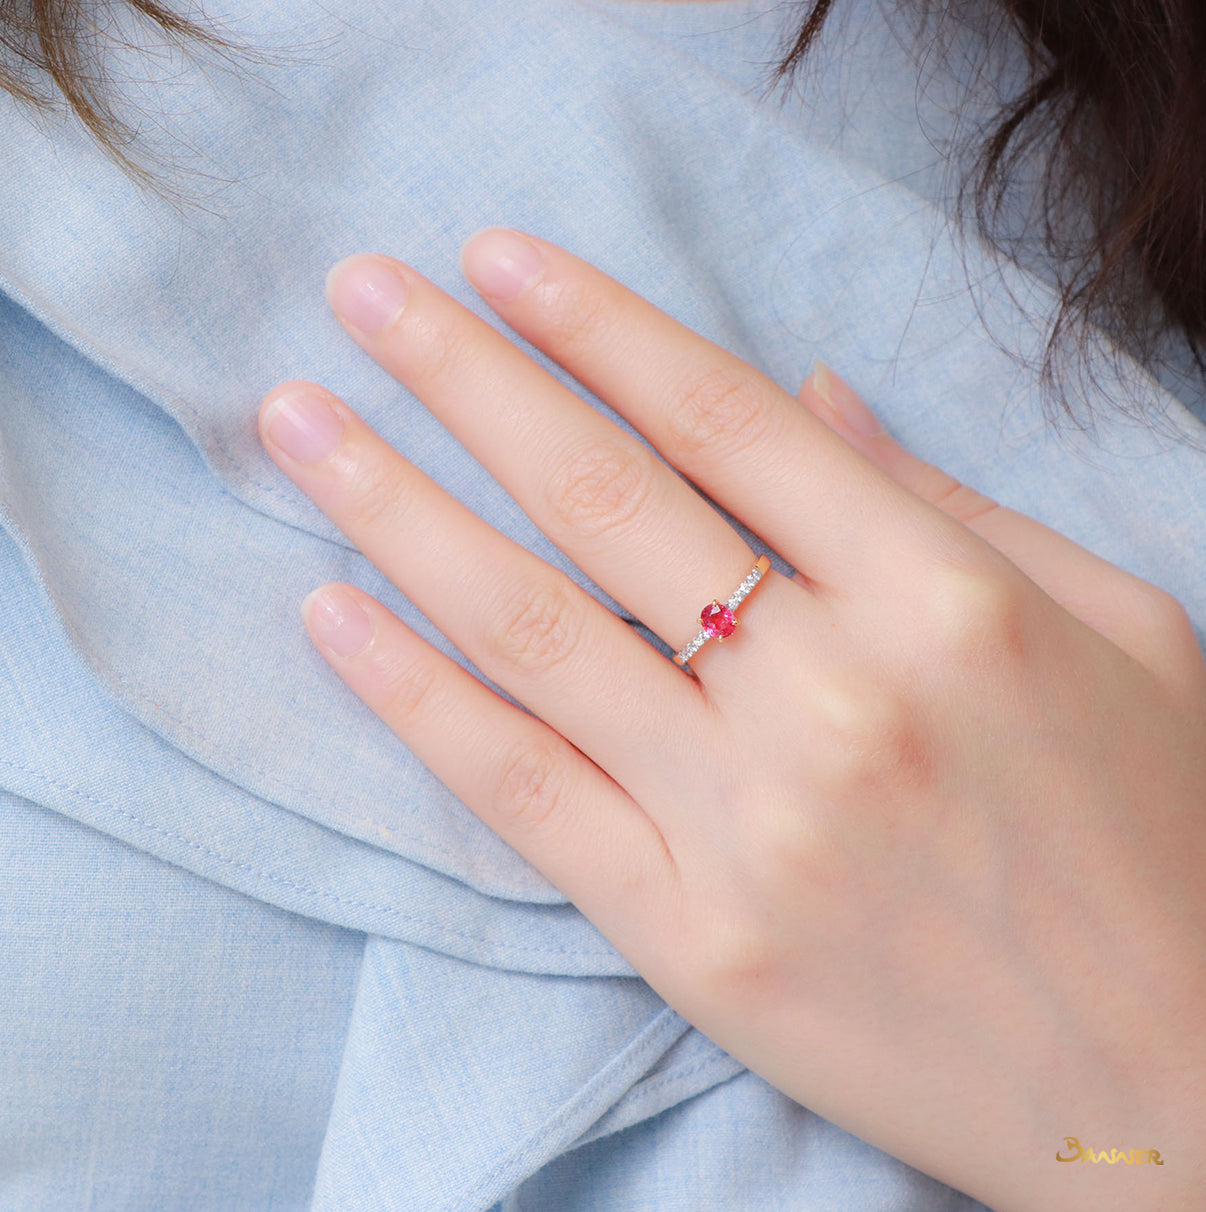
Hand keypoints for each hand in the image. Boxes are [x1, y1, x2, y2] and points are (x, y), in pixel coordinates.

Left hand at [258, 230, 1205, 1211]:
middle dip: (463, 377)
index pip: (723, 420)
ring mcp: (748, 825)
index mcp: (945, 600)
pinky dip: (415, 697)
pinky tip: (330, 614)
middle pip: (602, 497)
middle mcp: (833, 699)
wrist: (1171, 1084)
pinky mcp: (690, 935)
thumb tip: (804, 394)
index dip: (596, 323)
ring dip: (396, 510)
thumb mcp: (1112, 627)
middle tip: (362, 296)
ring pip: (533, 631)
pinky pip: (524, 792)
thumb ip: (944, 503)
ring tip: (301, 424)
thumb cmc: (1152, 833)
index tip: (496, 260)